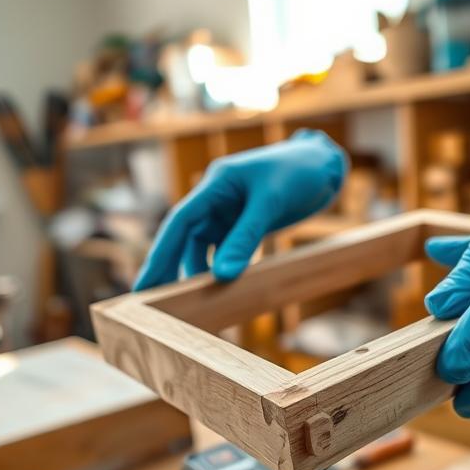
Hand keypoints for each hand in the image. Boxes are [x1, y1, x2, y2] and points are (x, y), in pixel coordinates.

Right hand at [134, 129, 346, 288]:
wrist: (324, 166)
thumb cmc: (298, 173)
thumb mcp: (270, 204)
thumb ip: (245, 238)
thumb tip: (221, 277)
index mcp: (216, 185)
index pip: (179, 222)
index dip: (160, 254)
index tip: (146, 283)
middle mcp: (215, 199)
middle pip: (183, 237)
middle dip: (167, 268)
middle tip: (148, 302)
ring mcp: (228, 212)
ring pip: (202, 247)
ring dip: (195, 272)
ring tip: (185, 303)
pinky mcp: (242, 224)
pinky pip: (223, 250)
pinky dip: (218, 268)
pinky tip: (215, 290)